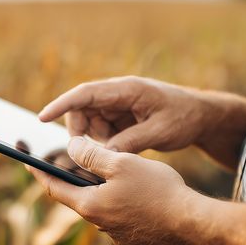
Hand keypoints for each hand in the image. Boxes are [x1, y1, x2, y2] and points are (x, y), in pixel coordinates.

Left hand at [28, 136, 202, 244]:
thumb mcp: (120, 163)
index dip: (38, 171)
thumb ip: (91, 154)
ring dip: (101, 186)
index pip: (54, 187)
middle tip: (70, 156)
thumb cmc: (158, 192)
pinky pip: (121, 212)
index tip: (25, 158)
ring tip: (110, 166)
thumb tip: (70, 148)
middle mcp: (99, 224)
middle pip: (78, 195)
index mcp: (89, 206)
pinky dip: (120, 197)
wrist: (195, 227)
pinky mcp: (136, 236)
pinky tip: (137, 186)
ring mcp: (119, 233)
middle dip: (74, 175)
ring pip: (102, 203)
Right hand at [39, 76, 207, 153]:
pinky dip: (105, 142)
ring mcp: (118, 105)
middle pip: (82, 110)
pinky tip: (121, 150)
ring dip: (95, 140)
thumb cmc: (184, 118)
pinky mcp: (121, 116)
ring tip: (119, 150)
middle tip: (89, 154)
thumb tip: (103, 154)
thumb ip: (130, 142)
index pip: (85, 94)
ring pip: (90, 122)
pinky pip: (101, 129)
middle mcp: (118, 94)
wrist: (202, 116)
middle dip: (80, 132)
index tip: (42, 117)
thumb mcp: (160, 132)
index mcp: (126, 90)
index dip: (61, 105)